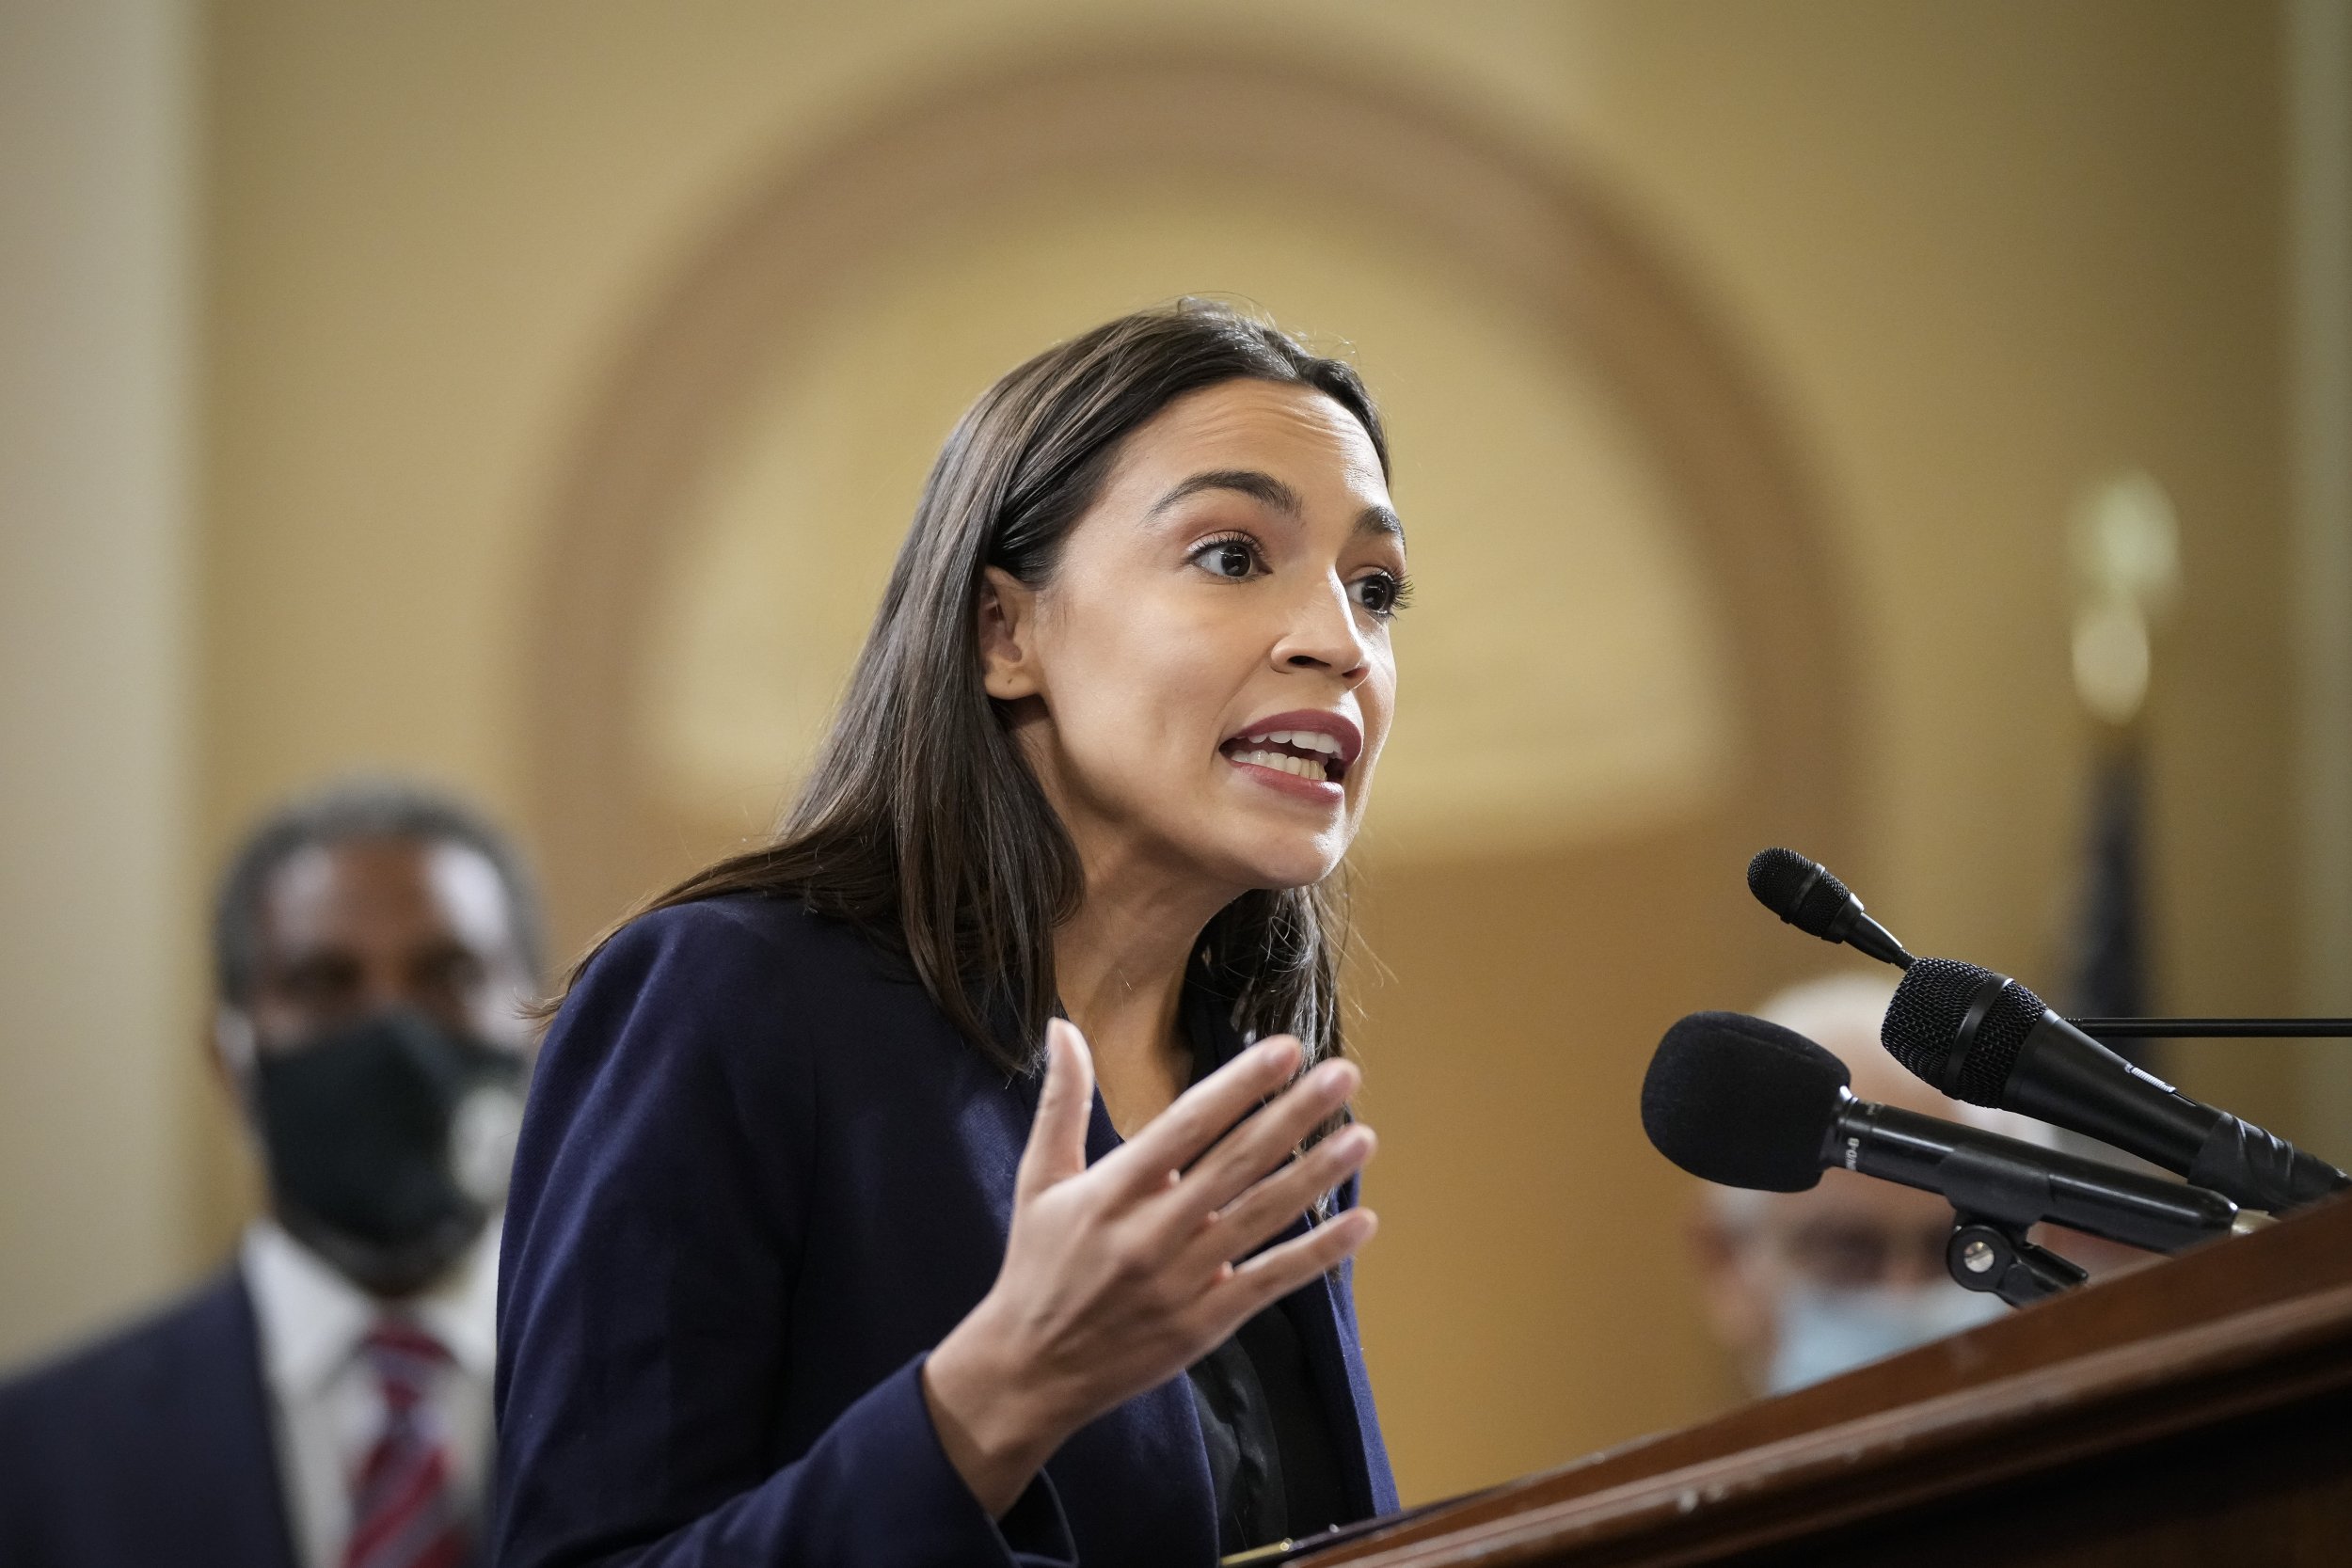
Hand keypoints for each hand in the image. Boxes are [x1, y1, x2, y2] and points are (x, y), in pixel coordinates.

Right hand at [921, 1019, 1377, 1515]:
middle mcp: (1152, 1231)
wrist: (1031, 1370)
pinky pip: (1270, 1280)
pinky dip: (1318, 1253)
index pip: (1187, 1124)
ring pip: (1262, 1217)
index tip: (1285, 1049)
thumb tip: (1063, 1027)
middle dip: (1294, 1115)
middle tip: (1345, 1075)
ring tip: (1363, 1137)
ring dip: (1317, 1175)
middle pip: (1237, 1162)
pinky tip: (1361, 1223)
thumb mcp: (1038, 1180)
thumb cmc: (1037, 1265)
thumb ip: (1061, 1103)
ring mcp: (1183, 1280)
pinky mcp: (1205, 1323)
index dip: (1239, 1085)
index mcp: (1113, 1190)